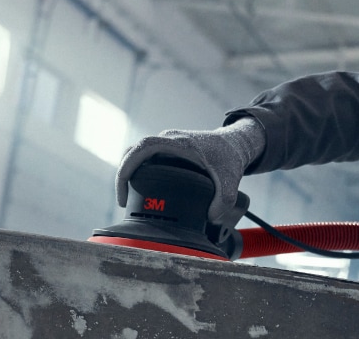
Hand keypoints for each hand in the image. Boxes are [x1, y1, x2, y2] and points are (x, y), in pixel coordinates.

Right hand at [116, 118, 263, 223]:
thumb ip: (223, 201)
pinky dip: (138, 172)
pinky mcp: (168, 150)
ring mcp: (167, 143)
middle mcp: (169, 140)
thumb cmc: (230, 158)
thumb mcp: (230, 180)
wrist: (235, 144)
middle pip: (133, 152)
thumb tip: (210, 218)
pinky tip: (140, 190)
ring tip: (129, 199)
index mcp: (178, 143)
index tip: (125, 193)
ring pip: (137, 154)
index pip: (142, 148)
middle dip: (123, 175)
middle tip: (124, 202)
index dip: (127, 168)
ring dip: (129, 173)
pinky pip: (146, 158)